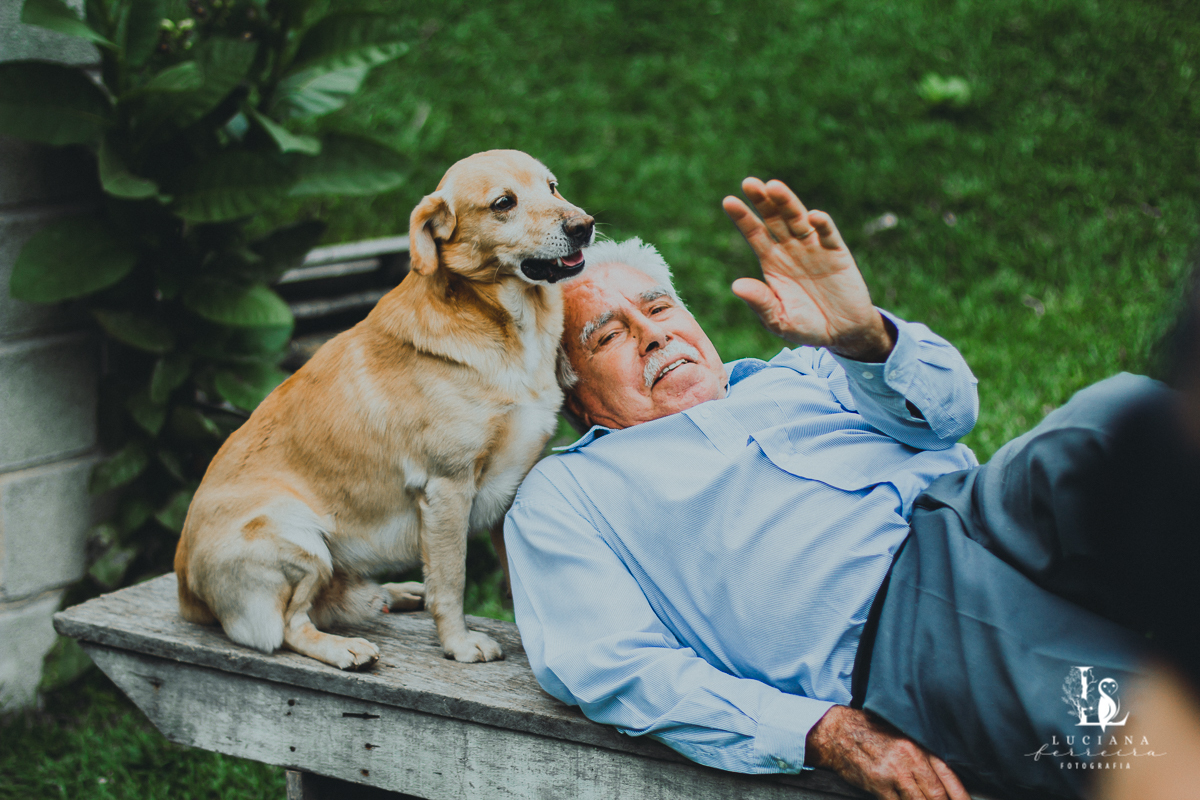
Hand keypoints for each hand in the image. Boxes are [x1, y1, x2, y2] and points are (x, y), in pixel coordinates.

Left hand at [723, 178, 894, 361]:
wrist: (842, 333)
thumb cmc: (806, 326)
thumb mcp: (779, 320)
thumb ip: (761, 303)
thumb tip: (737, 285)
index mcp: (772, 262)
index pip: (755, 234)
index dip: (743, 218)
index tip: (729, 201)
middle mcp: (791, 249)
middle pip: (775, 219)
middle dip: (763, 201)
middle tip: (750, 183)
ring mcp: (814, 248)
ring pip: (799, 219)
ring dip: (787, 203)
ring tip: (774, 187)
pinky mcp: (837, 253)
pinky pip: (828, 235)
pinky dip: (821, 224)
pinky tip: (812, 217)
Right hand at [805, 706, 970, 799]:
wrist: (839, 732)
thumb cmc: (871, 735)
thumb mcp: (901, 739)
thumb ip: (922, 759)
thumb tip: (942, 784)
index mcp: (919, 746)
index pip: (949, 776)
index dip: (961, 796)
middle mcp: (910, 758)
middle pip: (937, 795)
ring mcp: (894, 772)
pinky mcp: (878, 783)